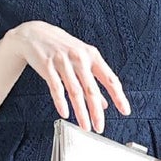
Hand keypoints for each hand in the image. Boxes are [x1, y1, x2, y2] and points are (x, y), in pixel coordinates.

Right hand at [9, 21, 130, 131]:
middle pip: (91, 89)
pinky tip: (66, 114)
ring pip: (75, 91)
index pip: (110, 79)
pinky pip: (56, 87)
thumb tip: (104, 104)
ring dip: (81, 112)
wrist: (35, 34)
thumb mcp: (82, 60)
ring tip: (85, 126)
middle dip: (96, 111)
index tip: (125, 111)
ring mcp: (63, 61)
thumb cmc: (62, 48)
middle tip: (100, 127)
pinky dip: (61, 102)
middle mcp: (79, 58)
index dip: (118, 96)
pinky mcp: (47, 66)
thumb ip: (93, 81)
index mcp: (92, 56)